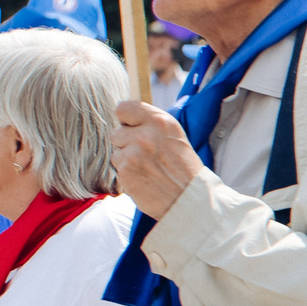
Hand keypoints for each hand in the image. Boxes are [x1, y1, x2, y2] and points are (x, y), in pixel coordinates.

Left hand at [110, 101, 206, 217]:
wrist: (190, 197)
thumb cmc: (183, 167)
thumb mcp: (174, 135)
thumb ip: (151, 123)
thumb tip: (124, 117)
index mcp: (160, 121)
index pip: (124, 108)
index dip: (127, 120)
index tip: (133, 128)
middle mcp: (146, 134)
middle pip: (116, 132)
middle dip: (127, 143)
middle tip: (147, 154)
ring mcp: (134, 153)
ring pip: (116, 152)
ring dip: (127, 160)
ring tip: (148, 168)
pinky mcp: (125, 171)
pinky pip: (118, 168)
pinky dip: (128, 175)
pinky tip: (144, 179)